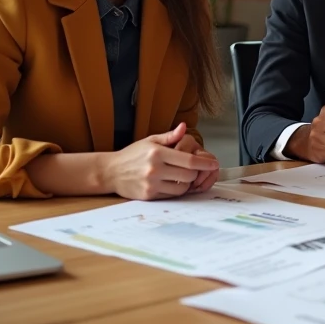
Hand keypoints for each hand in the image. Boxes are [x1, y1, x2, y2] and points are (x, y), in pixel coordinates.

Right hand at [102, 123, 218, 199]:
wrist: (110, 171)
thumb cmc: (132, 155)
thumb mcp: (150, 141)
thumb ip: (169, 136)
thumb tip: (185, 128)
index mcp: (157, 153)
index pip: (188, 160)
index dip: (204, 163)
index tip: (213, 163)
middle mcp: (155, 169)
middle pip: (188, 175)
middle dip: (195, 173)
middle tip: (195, 170)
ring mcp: (152, 184)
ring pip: (182, 188)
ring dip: (187, 183)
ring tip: (183, 176)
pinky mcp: (149, 195)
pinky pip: (171, 195)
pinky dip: (176, 190)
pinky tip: (173, 183)